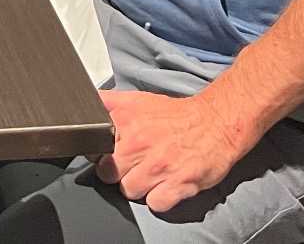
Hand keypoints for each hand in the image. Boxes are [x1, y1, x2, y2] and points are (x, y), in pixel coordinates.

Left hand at [95, 88, 251, 214]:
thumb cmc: (176, 115)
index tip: (108, 153)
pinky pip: (155, 203)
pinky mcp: (178, 184)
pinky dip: (159, 199)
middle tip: (132, 165)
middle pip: (108, 173)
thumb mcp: (137, 100)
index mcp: (126, 120)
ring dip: (138, 187)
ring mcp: (158, 165)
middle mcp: (139, 142)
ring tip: (150, 175)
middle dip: (117, 172)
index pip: (94, 145)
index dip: (98, 153)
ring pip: (128, 190)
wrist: (216, 123)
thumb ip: (109, 103)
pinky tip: (165, 185)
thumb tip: (86, 103)